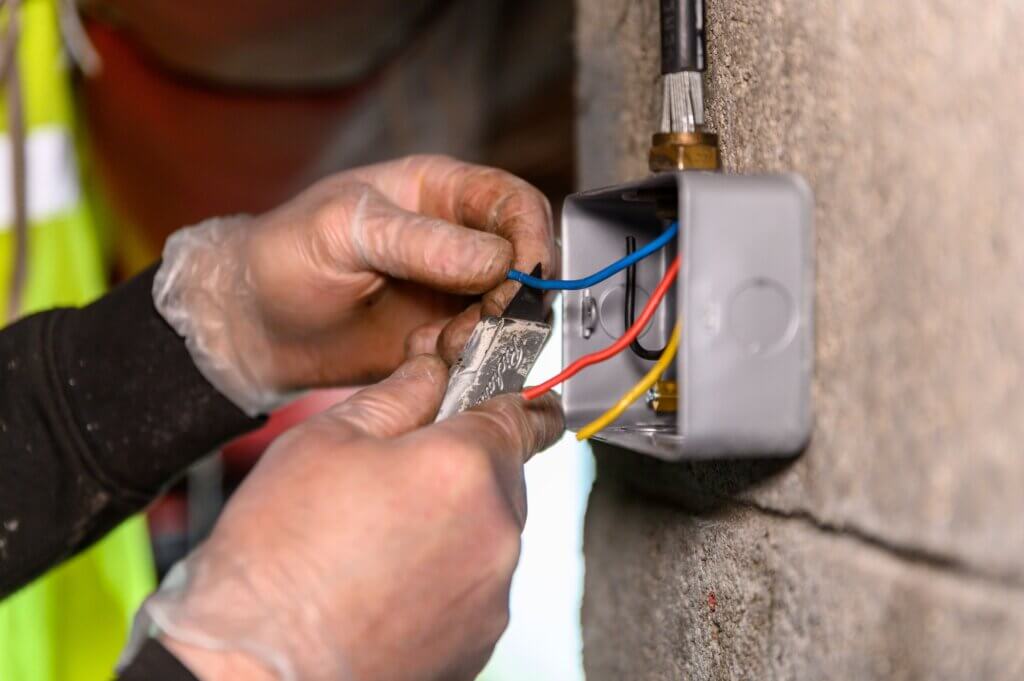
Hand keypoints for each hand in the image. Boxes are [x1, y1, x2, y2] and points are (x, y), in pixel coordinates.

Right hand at [149, 355, 563, 680]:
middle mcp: (496, 532)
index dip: (509, 399)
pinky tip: (383, 582)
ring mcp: (491, 594)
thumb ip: (396, 396)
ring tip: (376, 540)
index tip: (507, 399)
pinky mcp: (478, 641)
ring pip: (485, 532)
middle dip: (459, 467)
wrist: (256, 670)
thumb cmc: (277, 560)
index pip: (522, 413)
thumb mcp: (324, 441)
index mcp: (465, 468)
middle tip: (394, 477)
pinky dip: (442, 576)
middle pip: (499, 475)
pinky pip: (473, 586)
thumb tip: (430, 373)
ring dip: (450, 523)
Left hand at [153, 155, 556, 414]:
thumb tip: (496, 258)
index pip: (513, 203)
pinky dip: (466, 359)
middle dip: (515, 295)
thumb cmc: (284, 256)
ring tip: (440, 343)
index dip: (530, 235)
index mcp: (438, 193)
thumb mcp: (343, 231)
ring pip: (509, 312)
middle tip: (486, 320)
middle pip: (525, 261)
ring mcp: (453, 293)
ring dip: (489, 333)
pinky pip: (482, 349)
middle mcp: (457, 241)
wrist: (253, 327)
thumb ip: (419, 242)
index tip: (525, 274)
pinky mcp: (444, 338)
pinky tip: (424, 355)